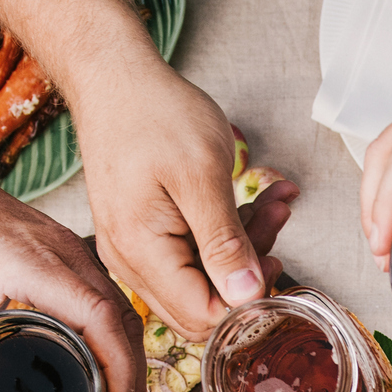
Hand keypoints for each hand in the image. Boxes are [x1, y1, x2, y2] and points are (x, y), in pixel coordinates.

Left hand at [0, 179, 148, 391]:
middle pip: (122, 319)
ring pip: (121, 310)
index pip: (99, 318)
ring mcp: (75, 252)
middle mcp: (68, 255)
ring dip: (126, 358)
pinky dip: (115, 337)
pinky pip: (107, 299)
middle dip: (130, 376)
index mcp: (37, 265)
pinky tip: (107, 366)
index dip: (118, 369)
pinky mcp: (73, 256)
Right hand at [81, 59, 296, 338]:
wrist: (113, 77)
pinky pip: (191, 252)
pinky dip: (225, 230)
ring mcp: (133, 249)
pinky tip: (253, 200)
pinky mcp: (143, 234)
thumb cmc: (154, 113)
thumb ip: (225, 243)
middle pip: (202, 302)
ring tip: (273, 201)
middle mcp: (130, 260)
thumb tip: (247, 297)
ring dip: (244, 243)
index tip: (276, 263)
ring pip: (201, 276)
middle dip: (248, 270)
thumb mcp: (202, 175)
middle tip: (277, 221)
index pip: (202, 315)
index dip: (246, 302)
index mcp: (141, 251)